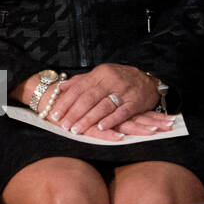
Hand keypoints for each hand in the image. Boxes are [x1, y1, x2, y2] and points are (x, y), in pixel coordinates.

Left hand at [48, 63, 168, 137]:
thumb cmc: (120, 78)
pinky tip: (101, 127)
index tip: (55, 114)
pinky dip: (111, 120)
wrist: (148, 80)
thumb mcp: (100, 75)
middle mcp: (110, 81)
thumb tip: (61, 87)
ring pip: (103, 106)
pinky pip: (122, 112)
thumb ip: (81, 81)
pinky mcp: (135, 102)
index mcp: (99, 74)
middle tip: (64, 125)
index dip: (66, 102)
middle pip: (88, 98)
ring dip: (88, 119)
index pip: (78, 88)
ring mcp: (123, 91)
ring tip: (76, 130)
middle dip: (74, 113)